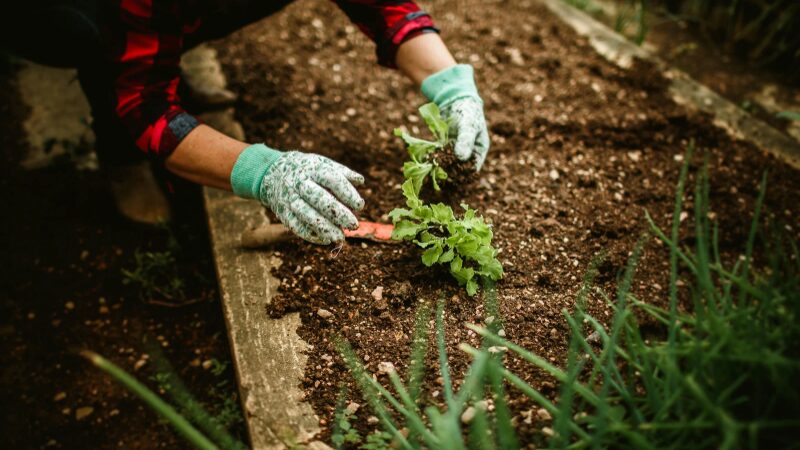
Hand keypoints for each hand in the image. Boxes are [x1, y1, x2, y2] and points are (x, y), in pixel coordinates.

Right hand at [231, 145, 364, 244]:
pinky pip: (296, 226)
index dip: (347, 193)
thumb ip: (342, 172)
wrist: (271, 172)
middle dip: (338, 213)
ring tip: (341, 238)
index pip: (332, 180)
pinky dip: (311, 235)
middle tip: (354, 225)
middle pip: (319, 199)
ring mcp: (290, 198)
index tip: (360, 206)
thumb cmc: (306, 169)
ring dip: (325, 228)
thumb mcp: (322, 163)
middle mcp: (300, 183)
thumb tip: (360, 181)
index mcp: (313, 169)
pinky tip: (326, 240)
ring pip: (307, 215)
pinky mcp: (283, 212)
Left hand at [421, 64, 490, 170]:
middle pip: (460, 169)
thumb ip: (465, 140)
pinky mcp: (446, 147)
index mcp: (479, 150)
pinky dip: (435, 159)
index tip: (452, 177)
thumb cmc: (467, 111)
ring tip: (432, 171)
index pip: (473, 168)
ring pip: (449, 164)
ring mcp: (457, 150)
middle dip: (450, 173)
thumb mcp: (468, 125)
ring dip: (441, 168)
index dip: (463, 175)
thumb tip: (461, 157)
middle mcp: (469, 153)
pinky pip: (441, 156)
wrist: (456, 99)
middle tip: (438, 176)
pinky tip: (427, 162)